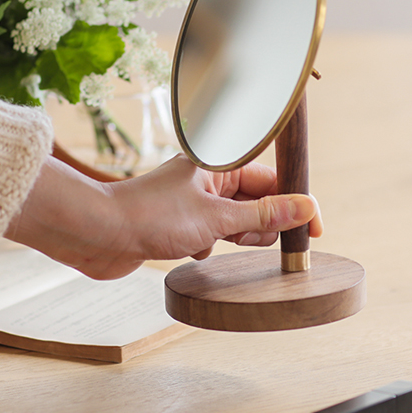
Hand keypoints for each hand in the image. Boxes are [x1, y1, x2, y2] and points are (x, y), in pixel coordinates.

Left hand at [5, 153, 322, 279]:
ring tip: (209, 241)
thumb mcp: (216, 219)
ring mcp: (196, 200)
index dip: (295, 204)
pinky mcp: (183, 222)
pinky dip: (210, 246)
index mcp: (220, 163)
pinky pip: (216, 236)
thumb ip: (264, 216)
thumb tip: (305, 208)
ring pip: (238, 223)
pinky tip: (189, 249)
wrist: (99, 234)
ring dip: (232, 237)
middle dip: (256, 226)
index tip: (312, 231)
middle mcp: (210, 178)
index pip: (273, 180)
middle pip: (259, 203)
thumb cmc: (151, 217)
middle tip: (236, 235)